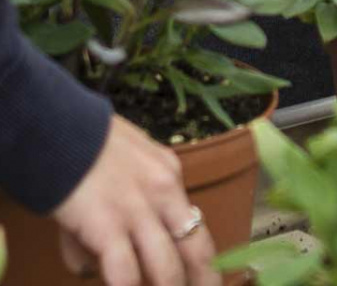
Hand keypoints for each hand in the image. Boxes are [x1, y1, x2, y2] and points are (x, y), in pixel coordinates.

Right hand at [52, 115, 218, 285]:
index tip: (209, 279)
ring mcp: (138, 210)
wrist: (61, 131)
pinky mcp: (108, 226)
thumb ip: (127, 207)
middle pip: (195, 248)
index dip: (204, 259)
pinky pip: (125, 272)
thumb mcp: (127, 164)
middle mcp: (165, 192)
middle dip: (202, 280)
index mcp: (170, 175)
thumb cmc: (86, 149)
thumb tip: (97, 260)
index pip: (196, 224)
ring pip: (167, 267)